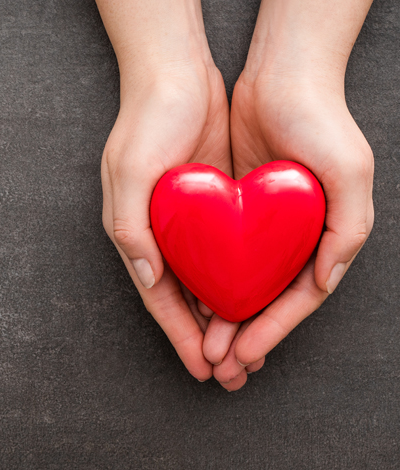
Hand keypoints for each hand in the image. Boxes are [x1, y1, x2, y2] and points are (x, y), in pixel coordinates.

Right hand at [102, 62, 231, 379]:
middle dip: (204, 338)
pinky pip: (222, 254)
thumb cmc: (147, 120)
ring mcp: (186, 222)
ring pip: (205, 282)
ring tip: (243, 349)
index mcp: (136, 232)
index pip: (160, 298)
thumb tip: (149, 279)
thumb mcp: (128, 171)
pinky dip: (233, 282)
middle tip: (229, 371)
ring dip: (222, 317)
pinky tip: (249, 300)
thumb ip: (131, 228)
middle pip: (183, 299)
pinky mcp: (210, 207)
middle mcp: (161, 234)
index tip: (202, 368)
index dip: (180, 335)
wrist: (175, 75)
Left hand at [210, 54, 373, 391]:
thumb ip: (348, 230)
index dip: (271, 331)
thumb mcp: (350, 172)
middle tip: (219, 365)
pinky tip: (194, 299)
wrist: (281, 77)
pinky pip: (221, 253)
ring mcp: (263, 225)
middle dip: (244, 334)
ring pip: (241, 283)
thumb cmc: (321, 120)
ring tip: (204, 345)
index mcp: (322, 238)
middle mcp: (292, 237)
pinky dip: (210, 279)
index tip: (242, 355)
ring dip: (224, 316)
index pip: (295, 299)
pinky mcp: (236, 209)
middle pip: (266, 299)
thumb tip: (324, 281)